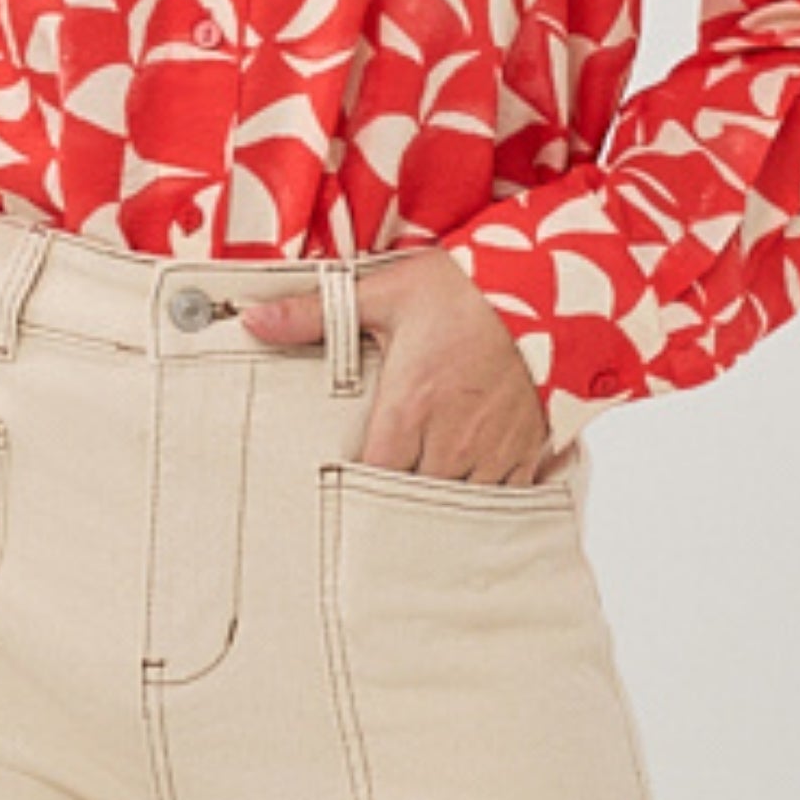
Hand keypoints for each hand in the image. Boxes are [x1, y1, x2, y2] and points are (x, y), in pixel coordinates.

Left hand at [237, 245, 563, 479]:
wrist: (544, 289)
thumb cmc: (464, 290)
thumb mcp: (385, 293)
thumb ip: (318, 314)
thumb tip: (254, 322)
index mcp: (409, 408)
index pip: (372, 479)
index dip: (356, 494)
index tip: (341, 495)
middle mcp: (451, 439)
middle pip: (412, 502)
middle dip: (393, 506)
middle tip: (373, 510)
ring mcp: (493, 450)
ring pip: (456, 507)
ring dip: (436, 506)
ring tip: (416, 508)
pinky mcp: (526, 450)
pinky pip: (502, 501)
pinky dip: (481, 504)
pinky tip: (464, 499)